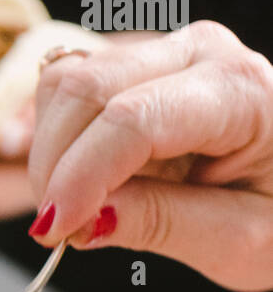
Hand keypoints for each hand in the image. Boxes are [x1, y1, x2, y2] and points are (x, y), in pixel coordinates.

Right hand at [28, 21, 272, 289]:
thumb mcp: (240, 240)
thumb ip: (163, 225)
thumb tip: (84, 222)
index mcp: (241, 91)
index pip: (134, 120)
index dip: (80, 177)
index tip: (55, 233)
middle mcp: (200, 52)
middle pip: (86, 90)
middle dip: (55, 168)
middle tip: (61, 234)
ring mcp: (164, 51)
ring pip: (65, 84)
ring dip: (50, 155)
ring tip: (78, 210)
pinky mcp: (136, 66)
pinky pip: (65, 89)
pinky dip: (52, 139)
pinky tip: (76, 182)